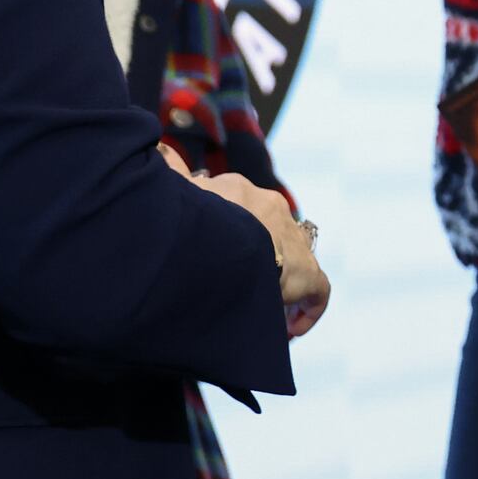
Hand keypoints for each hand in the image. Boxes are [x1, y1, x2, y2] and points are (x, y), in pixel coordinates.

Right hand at [163, 143, 329, 337]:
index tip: (225, 259)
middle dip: (260, 260)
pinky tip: (289, 329)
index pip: (242, 207)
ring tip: (262, 310)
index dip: (238, 234)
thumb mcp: (176, 194)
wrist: (216, 242)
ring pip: (292, 260)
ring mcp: (290, 238)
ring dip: (280, 284)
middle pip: (270, 234)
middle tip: (242, 287)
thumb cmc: (187, 223)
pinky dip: (307, 309)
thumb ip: (170, 172)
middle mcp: (269, 208)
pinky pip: (317, 291)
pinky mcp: (307, 272)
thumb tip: (160, 149)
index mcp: (237, 191)